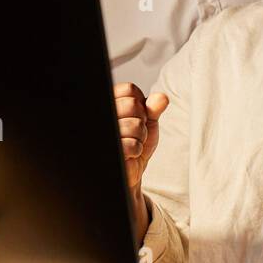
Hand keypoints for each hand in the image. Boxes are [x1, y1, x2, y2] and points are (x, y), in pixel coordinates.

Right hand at [114, 82, 168, 223]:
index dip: (140, 103)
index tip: (137, 115)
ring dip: (140, 137)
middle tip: (135, 132)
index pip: (129, 89)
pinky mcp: (106, 150)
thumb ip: (154, 108)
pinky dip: (136, 149)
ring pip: (133, 124)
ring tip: (131, 143)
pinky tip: (129, 154)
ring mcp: (102, 133)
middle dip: (141, 121)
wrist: (129, 172)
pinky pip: (130, 144)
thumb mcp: (147, 122)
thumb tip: (161, 98)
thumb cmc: (135, 144)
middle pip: (131, 105)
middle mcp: (101, 116)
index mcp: (108, 103)